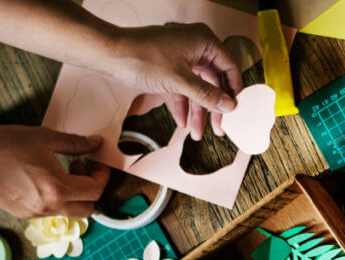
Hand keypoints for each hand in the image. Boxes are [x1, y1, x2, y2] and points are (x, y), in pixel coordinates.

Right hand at [0, 126, 111, 216]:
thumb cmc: (3, 146)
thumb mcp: (44, 137)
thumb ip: (75, 143)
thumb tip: (95, 143)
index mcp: (58, 189)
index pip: (95, 191)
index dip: (102, 176)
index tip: (97, 162)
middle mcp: (49, 207)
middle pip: (88, 209)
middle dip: (91, 189)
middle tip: (80, 167)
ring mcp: (36, 213)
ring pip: (70, 212)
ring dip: (74, 195)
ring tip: (59, 170)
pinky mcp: (24, 214)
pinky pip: (51, 211)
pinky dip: (57, 198)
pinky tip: (43, 178)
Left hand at [107, 22, 241, 139]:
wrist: (110, 55)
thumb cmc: (141, 57)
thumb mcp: (180, 81)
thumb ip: (207, 95)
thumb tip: (229, 105)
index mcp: (203, 41)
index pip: (229, 66)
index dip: (233, 90)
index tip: (234, 110)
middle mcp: (195, 47)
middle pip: (214, 81)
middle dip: (213, 107)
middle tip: (217, 128)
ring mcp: (182, 57)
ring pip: (197, 88)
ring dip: (197, 111)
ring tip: (197, 133)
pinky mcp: (170, 68)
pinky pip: (183, 89)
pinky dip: (183, 105)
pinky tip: (182, 122)